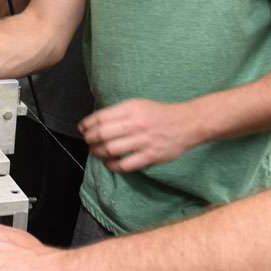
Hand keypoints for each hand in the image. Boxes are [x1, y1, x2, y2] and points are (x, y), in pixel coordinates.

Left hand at [79, 98, 194, 171]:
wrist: (187, 123)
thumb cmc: (161, 114)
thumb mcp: (139, 105)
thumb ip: (120, 112)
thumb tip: (97, 122)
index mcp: (132, 108)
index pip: (101, 117)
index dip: (87, 124)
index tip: (82, 128)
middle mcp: (136, 124)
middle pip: (102, 134)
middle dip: (89, 139)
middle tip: (88, 141)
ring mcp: (143, 141)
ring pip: (110, 150)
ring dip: (98, 153)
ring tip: (96, 152)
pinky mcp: (150, 156)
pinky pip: (125, 165)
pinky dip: (112, 166)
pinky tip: (109, 163)